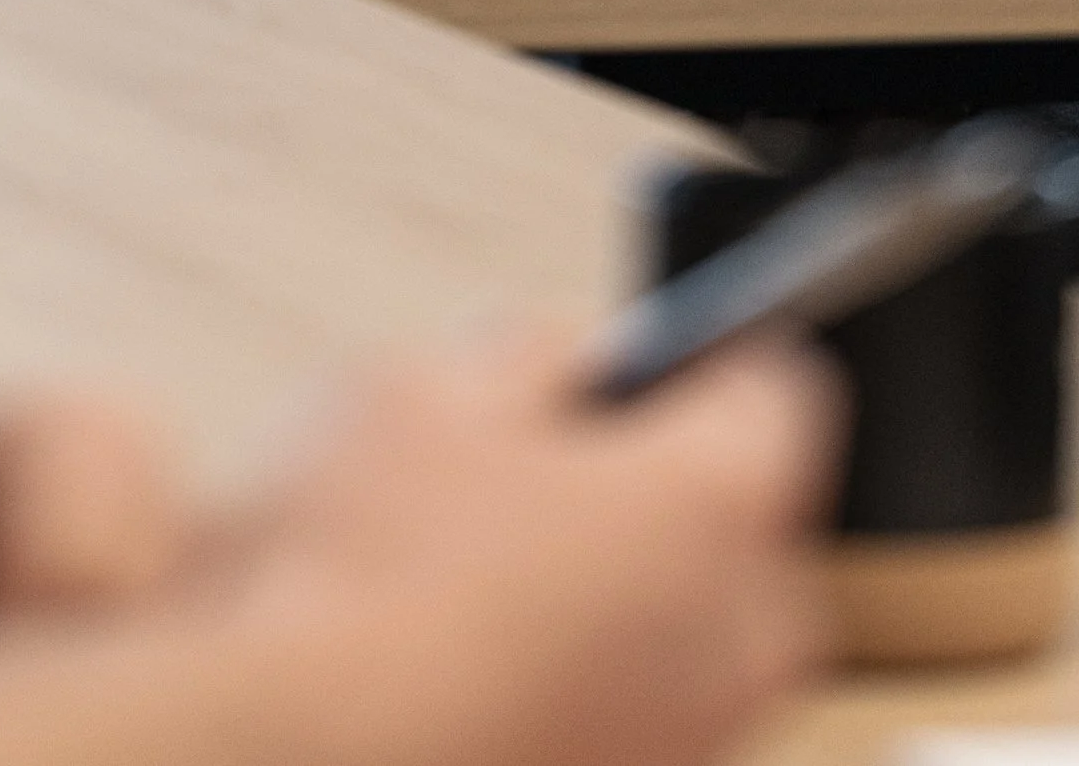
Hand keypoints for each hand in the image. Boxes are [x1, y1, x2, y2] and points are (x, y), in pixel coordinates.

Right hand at [211, 327, 834, 765]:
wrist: (301, 760)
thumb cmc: (367, 580)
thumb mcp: (431, 386)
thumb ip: (530, 352)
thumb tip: (563, 364)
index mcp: (719, 502)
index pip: (778, 386)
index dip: (705, 358)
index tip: (653, 361)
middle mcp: (744, 636)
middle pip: (744, 520)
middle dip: (664, 486)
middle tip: (547, 474)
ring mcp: (700, 740)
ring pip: (692, 627)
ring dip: (626, 594)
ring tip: (494, 583)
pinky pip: (642, 711)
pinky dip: (589, 682)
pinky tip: (487, 666)